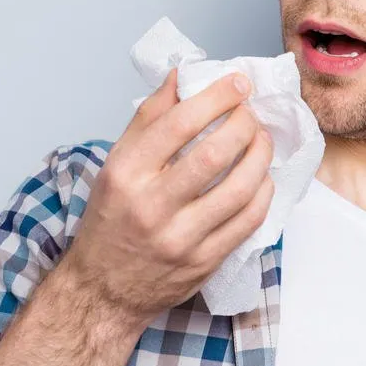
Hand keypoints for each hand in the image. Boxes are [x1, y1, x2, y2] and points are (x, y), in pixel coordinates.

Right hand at [63, 68, 274, 323]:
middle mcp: (151, 206)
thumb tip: (182, 75)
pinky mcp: (203, 262)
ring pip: (239, 188)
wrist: (102, 291)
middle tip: (251, 113)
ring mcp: (180, 238)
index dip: (216, 98)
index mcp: (125, 174)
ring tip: (262, 140)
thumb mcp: (115, 165)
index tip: (238, 84)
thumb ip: (149, 118)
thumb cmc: (110, 220)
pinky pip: (247, 221)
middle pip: (214, 154)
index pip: (177, 124)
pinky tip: (262, 178)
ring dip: (261, 156)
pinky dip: (262, 192)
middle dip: (244, 124)